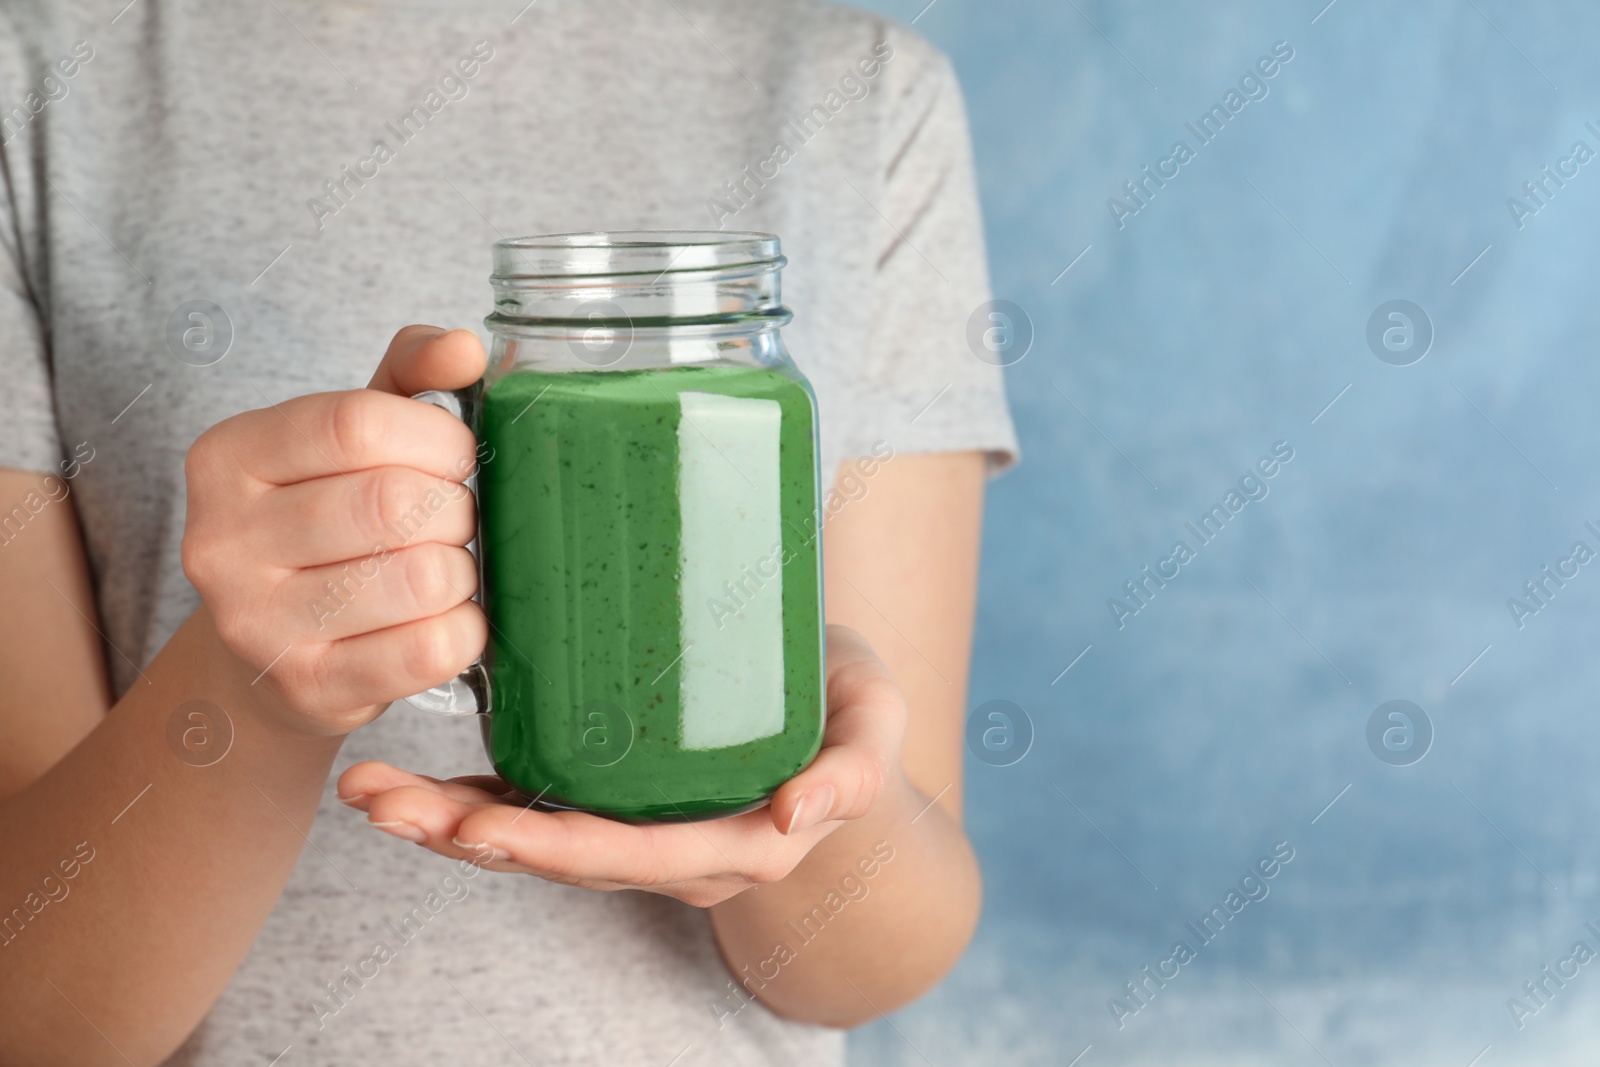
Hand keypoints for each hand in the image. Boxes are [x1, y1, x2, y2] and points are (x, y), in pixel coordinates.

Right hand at [181, 325, 488, 735]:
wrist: (274, 653)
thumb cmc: (328, 523)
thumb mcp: (352, 437)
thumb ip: (410, 374)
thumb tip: (466, 348)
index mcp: (227, 457)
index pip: (355, 423)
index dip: (436, 436)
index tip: (458, 455)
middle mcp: (223, 541)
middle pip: (393, 503)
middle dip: (455, 508)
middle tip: (457, 519)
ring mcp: (257, 624)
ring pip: (419, 578)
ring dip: (463, 571)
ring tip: (449, 568)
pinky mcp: (308, 689)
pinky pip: (428, 650)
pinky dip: (467, 629)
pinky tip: (454, 618)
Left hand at [337, 625, 908, 906]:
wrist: (839, 720)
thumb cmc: (853, 716)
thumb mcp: (876, 726)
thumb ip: (853, 772)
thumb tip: (800, 818)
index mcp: (735, 841)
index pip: (635, 857)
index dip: (556, 847)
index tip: (483, 828)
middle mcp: (673, 849)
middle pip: (559, 857)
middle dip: (466, 835)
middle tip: (383, 802)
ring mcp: (635, 825)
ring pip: (532, 838)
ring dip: (445, 821)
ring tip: (367, 791)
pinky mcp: (609, 791)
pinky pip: (532, 804)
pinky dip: (464, 794)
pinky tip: (402, 775)